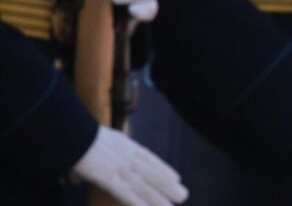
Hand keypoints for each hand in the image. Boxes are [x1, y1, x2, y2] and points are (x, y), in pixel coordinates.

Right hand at [72, 126, 186, 204]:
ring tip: (177, 201)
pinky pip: (127, 193)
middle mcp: (127, 154)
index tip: (176, 177)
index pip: (147, 158)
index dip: (162, 169)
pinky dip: (139, 202)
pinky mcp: (109, 177)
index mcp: (123, 144)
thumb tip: (75, 180)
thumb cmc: (72, 138)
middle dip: (167, 185)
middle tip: (183, 195)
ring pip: (144, 185)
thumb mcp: (83, 146)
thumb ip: (84, 166)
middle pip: (151, 172)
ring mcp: (120, 166)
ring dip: (160, 196)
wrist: (69, 132)